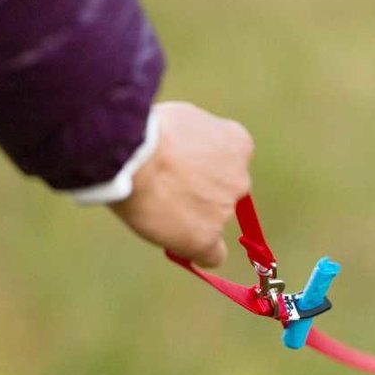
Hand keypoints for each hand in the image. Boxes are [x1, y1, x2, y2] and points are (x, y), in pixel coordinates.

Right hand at [111, 101, 253, 266]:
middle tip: (168, 186)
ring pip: (214, 219)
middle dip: (202, 190)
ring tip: (156, 203)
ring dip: (193, 215)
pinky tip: (184, 247)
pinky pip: (212, 254)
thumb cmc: (148, 130)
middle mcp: (240, 179)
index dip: (207, 165)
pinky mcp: (206, 236)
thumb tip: (185, 150)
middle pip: (225, 191)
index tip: (186, 167)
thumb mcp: (183, 120)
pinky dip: (200, 252)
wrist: (134, 156)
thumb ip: (195, 139)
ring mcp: (224, 209)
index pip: (232, 161)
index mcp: (238, 144)